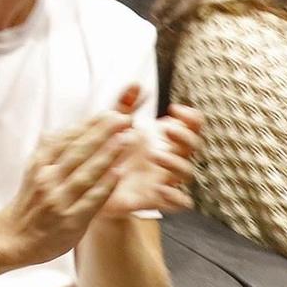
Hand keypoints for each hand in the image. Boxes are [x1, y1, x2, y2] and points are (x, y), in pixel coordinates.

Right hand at [0, 106, 135, 267]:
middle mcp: (47, 178)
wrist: (12, 237)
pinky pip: (91, 199)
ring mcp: (58, 199)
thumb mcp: (33, 171)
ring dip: (107, 155)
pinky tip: (119, 173)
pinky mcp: (70, 219)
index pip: (67, 138)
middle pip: (78, 151)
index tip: (109, 112)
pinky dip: (106, 185)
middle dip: (102, 133)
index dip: (89, 125)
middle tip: (122, 118)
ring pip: (86, 172)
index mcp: (39, 163)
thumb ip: (49, 151)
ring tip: (126, 140)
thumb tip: (63, 129)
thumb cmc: (29, 202)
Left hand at [99, 87, 200, 218]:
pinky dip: (177, 197)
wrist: (92, 185)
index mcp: (163, 139)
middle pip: (194, 147)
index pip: (191, 126)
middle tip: (166, 129)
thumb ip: (123, 105)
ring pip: (188, 173)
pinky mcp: (155, 199)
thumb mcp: (113, 126)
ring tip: (155, 155)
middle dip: (185, 137)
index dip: (191, 118)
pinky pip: (179, 203)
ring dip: (177, 163)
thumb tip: (136, 84)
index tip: (174, 109)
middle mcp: (168, 158)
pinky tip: (162, 189)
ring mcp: (164, 179)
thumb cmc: (110, 152)